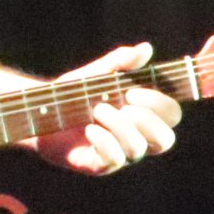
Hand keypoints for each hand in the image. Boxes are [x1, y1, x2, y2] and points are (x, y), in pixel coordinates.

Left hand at [34, 42, 181, 174]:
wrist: (41, 112)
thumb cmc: (74, 93)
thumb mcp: (97, 73)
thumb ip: (121, 61)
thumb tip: (146, 48)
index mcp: (143, 115)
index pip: (172, 115)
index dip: (160, 104)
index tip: (133, 91)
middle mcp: (137, 137)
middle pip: (165, 140)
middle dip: (147, 119)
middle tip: (124, 103)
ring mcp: (119, 154)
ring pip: (138, 149)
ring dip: (120, 126)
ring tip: (98, 110)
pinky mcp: (99, 165)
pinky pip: (114, 160)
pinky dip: (105, 141)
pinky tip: (90, 128)